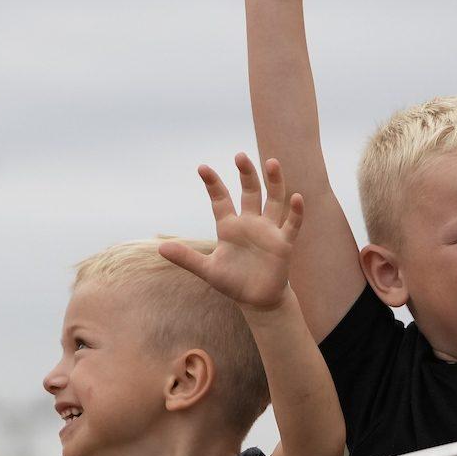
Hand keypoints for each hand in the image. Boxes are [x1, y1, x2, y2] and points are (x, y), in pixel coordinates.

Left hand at [159, 155, 303, 311]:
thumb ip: (186, 258)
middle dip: (246, 174)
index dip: (212, 184)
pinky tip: (296, 197)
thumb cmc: (232, 282)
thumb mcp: (207, 270)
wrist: (256, 300)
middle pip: (250, 192)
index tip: (202, 168)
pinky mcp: (283, 243)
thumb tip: (160, 248)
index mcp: (229, 227)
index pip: (221, 199)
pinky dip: (295, 212)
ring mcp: (268, 231)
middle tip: (239, 155)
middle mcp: (250, 223)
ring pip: (273, 200)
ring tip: (271, 162)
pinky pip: (291, 224)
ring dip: (274, 182)